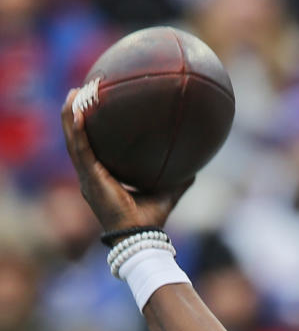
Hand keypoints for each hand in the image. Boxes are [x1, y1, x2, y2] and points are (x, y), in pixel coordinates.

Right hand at [61, 89, 191, 234]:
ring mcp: (88, 178)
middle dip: (74, 115)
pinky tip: (78, 111)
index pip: (90, 150)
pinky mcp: (91, 179)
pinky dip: (77, 130)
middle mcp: (90, 177)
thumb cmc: (151, 221)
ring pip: (72, 141)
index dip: (87, 130)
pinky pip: (80, 149)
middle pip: (76, 140)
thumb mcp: (166, 192)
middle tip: (77, 92)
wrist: (141, 237)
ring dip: (70, 117)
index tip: (90, 108)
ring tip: (73, 94)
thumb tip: (195, 164)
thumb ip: (178, 178)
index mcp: (102, 179)